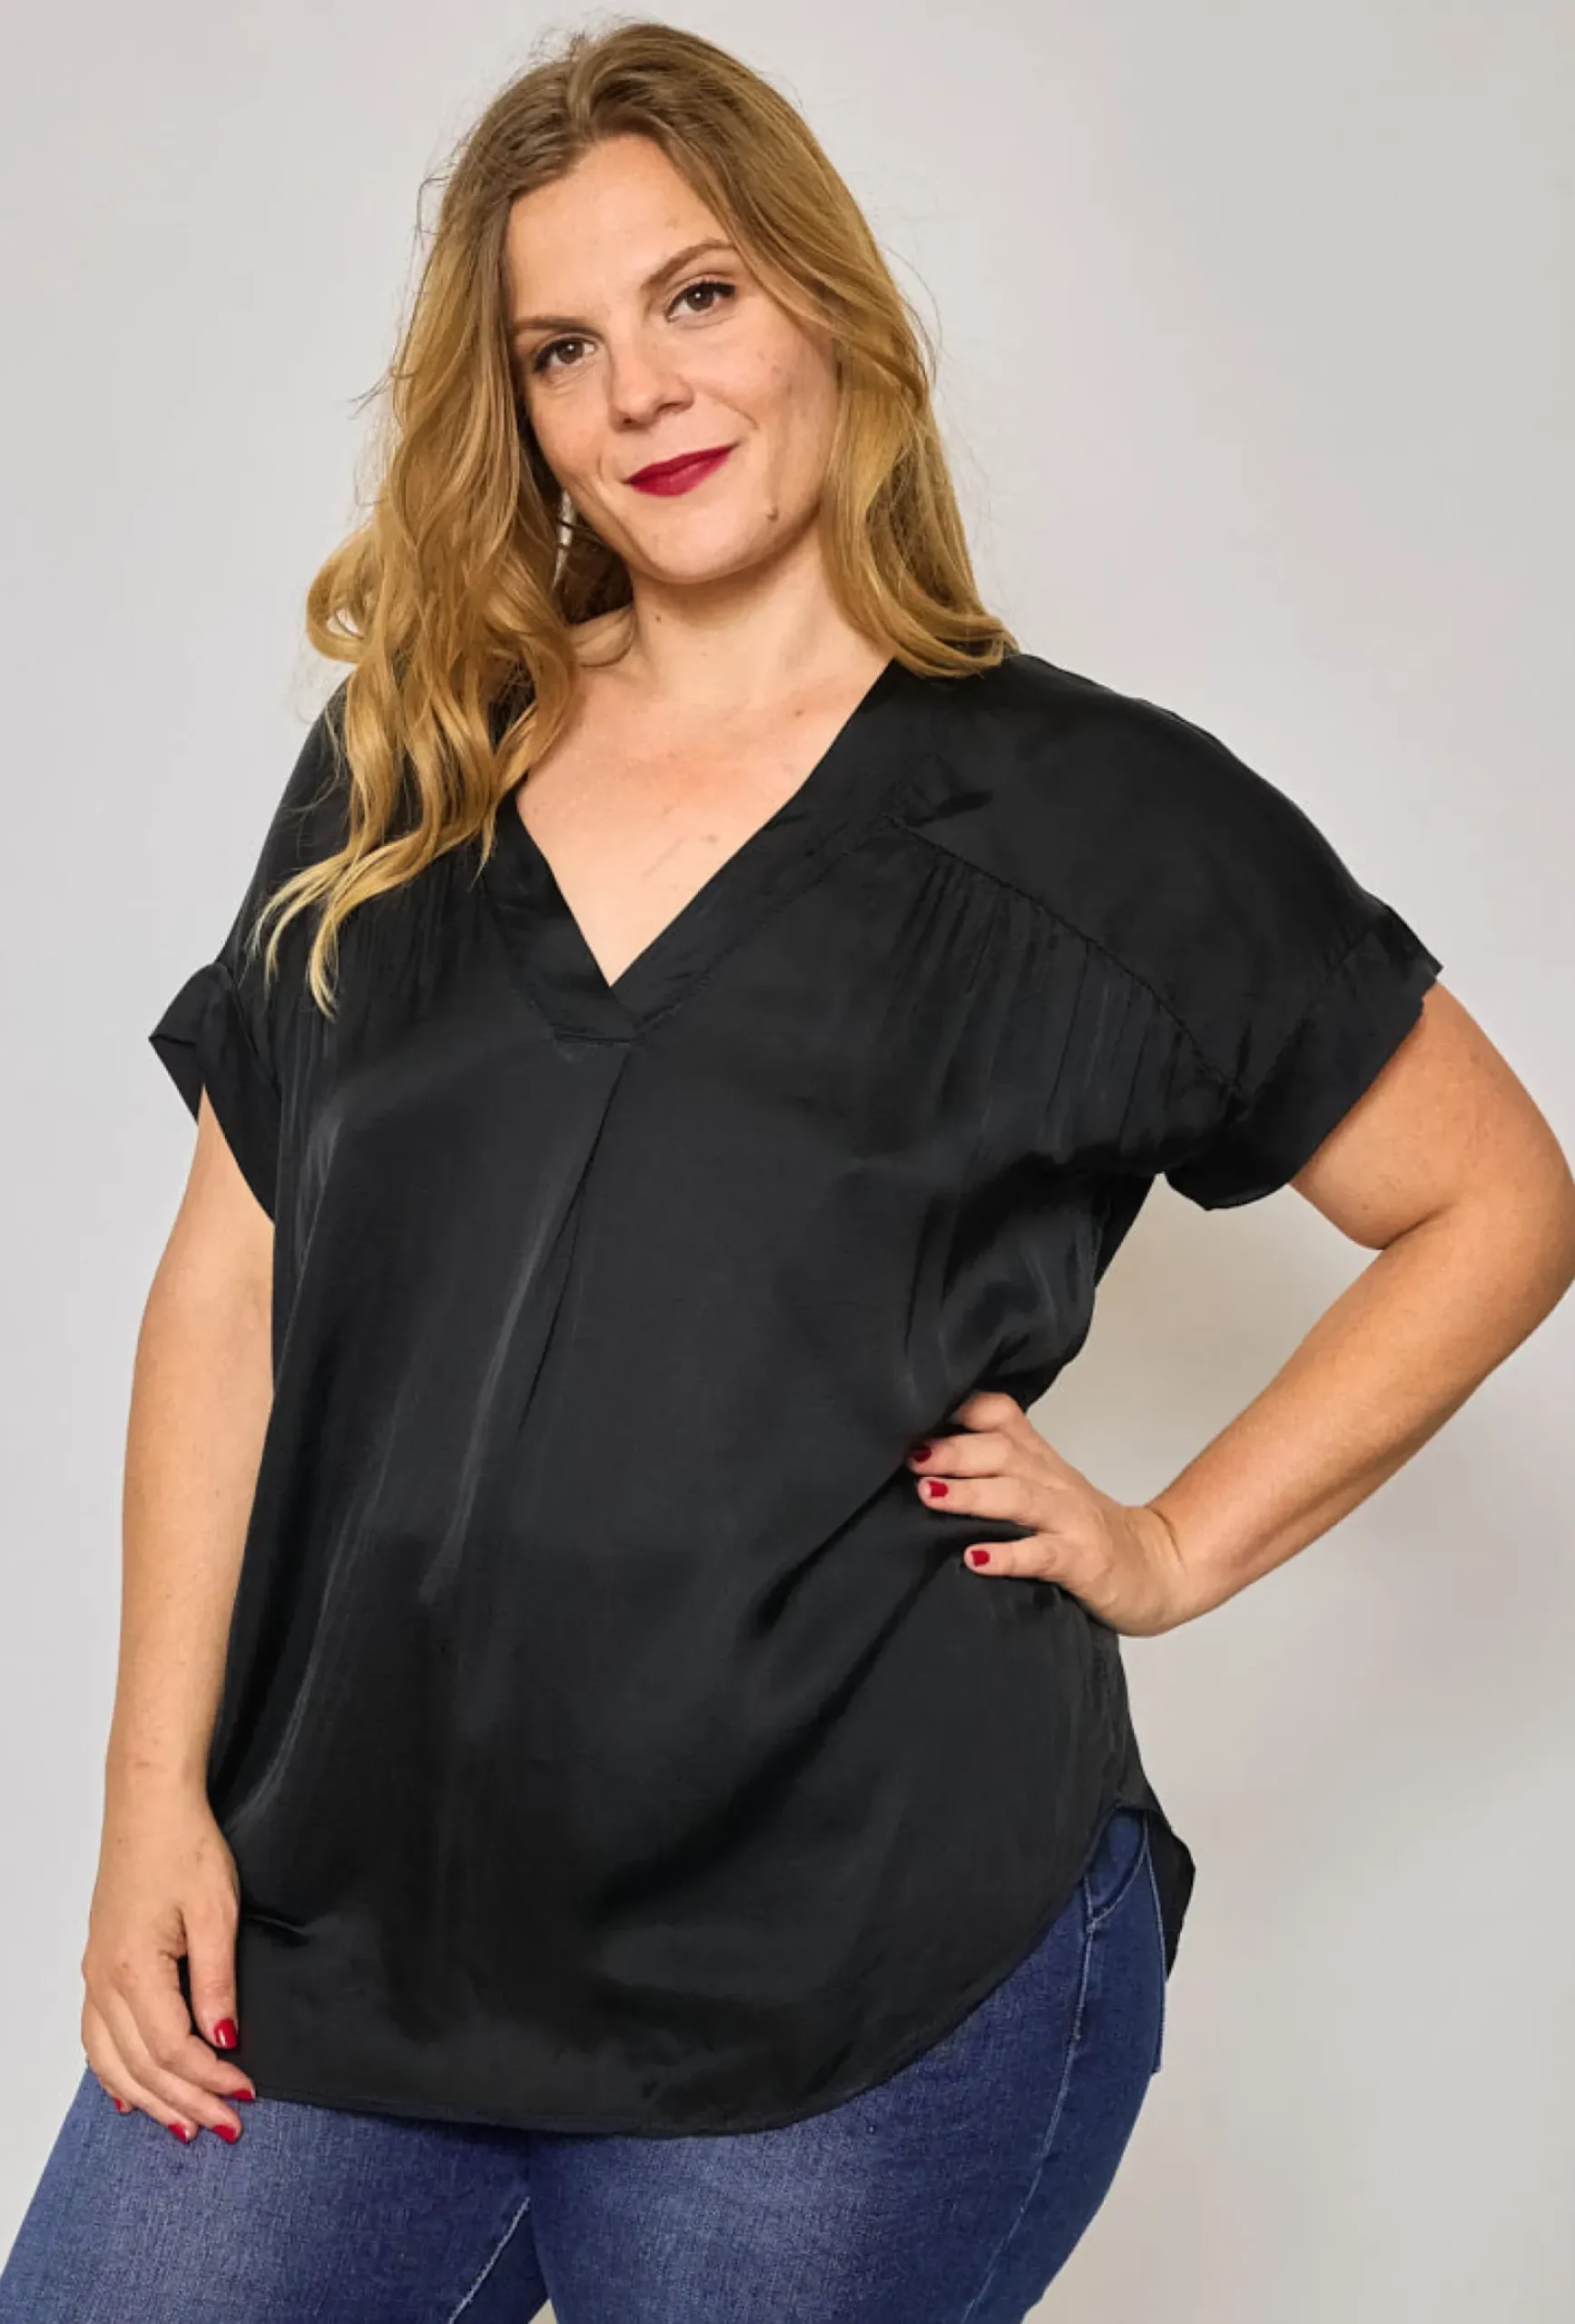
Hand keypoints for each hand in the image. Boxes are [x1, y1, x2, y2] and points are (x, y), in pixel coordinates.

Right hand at [80, 1785, 255, 2142]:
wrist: (148, 1807)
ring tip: (185, 2126)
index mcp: (133, 1969)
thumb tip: (223, 2042)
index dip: (208, 2078)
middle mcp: (103, 1980)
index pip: (171, 2048)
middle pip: (141, 2065)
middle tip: (226, 2126)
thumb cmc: (184, 1847)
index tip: (246, 2092)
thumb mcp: (217, 1911)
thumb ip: (217, 1981)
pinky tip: (129, 2093)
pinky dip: (114, 2073)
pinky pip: (96, 2037)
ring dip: (150, 2099)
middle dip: (186, 2101)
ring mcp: (95, 1975)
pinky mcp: (98, 1966)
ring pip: (113, 2061)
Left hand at [906, 1390, 1198, 1637]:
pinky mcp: (1083, 1561)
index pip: (1001, 1416)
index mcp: (1039, 1461)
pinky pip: (1043, 1554)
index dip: (960, 1408)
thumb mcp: (1043, 1489)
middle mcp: (1053, 1482)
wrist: (1161, 1569)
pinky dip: (1008, 1555)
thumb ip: (997, 1470)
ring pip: (1018, 1497)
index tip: (911, 1412)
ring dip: (971, 1494)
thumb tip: (921, 1459)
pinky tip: (975, 1560)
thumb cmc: (1085, 1532)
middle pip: (1003, 1452)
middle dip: (954, 1452)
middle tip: (911, 1458)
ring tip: (930, 1495)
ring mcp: (1070, 1520)